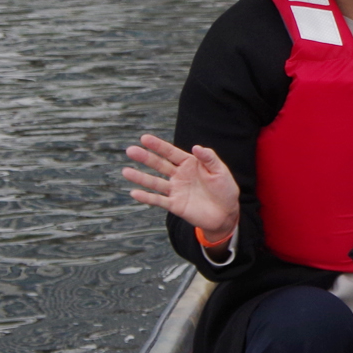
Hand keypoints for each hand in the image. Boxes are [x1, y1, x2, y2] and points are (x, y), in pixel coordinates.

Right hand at [123, 134, 240, 239]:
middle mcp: (179, 175)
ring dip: (140, 177)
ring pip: (155, 182)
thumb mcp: (220, 171)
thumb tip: (196, 147)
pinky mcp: (175, 205)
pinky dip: (147, 197)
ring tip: (125, 171)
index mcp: (190, 164)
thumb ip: (209, 158)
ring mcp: (176, 190)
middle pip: (159, 165)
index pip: (171, 153)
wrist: (227, 213)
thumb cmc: (225, 190)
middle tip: (130, 150)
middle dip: (145, 158)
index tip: (144, 138)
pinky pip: (158, 200)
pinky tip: (134, 193)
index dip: (158, 146)